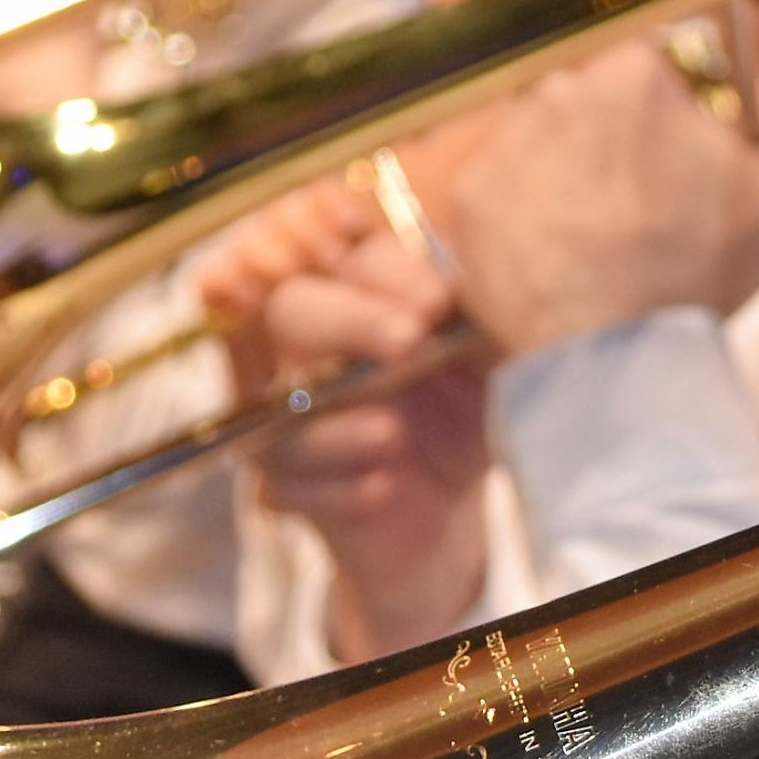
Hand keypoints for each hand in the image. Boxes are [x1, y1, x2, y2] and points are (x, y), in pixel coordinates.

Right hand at [199, 178, 492, 658]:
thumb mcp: (476, 350)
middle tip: (412, 338)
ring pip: (282, 407)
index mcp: (350, 292)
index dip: (371, 261)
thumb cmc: (460, 406)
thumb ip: (468, 307)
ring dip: (336, 422)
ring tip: (393, 435)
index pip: (336, 251)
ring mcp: (284, 417)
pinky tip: (384, 486)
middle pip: (290, 308)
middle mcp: (303, 346)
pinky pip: (294, 482)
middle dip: (352, 319)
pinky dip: (343, 485)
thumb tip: (475, 279)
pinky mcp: (288, 489)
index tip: (429, 290)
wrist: (453, 507)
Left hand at [436, 40, 758, 354]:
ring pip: (546, 134)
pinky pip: (502, 184)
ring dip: (570, 166)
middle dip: (618, 134)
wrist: (618, 356)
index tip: (684, 160)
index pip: (659, 62)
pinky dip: (529, 211)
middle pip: (596, 93)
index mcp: (636, 67)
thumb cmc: (709, 268)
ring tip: (600, 231)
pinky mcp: (468, 194)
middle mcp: (559, 84)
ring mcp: (503, 139)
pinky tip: (561, 250)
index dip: (676, 111)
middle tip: (643, 202)